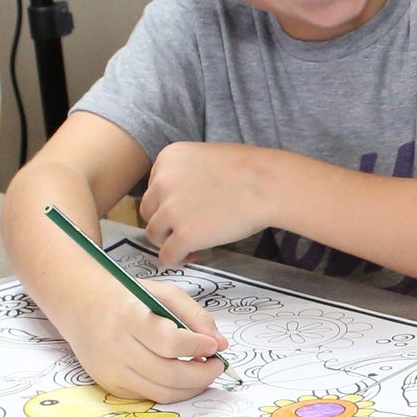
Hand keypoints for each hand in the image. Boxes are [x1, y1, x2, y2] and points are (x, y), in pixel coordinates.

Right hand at [67, 279, 229, 402]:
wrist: (82, 307)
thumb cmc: (127, 298)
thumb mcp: (164, 294)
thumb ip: (196, 316)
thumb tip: (221, 344)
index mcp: (128, 317)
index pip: (170, 342)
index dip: (198, 347)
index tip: (214, 345)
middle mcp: (116, 347)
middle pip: (169, 374)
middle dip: (203, 374)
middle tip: (217, 365)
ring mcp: (111, 370)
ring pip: (161, 392)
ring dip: (192, 388)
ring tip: (203, 372)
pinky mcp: (110, 386)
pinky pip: (149, 397)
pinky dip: (172, 391)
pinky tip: (181, 377)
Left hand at [140, 143, 270, 266]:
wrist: (268, 185)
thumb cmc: (250, 171)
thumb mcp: (207, 158)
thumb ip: (187, 173)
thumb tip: (184, 200)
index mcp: (167, 158)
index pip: (154, 187)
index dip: (169, 202)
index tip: (188, 210)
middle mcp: (162, 181)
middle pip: (149, 211)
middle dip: (165, 222)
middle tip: (187, 228)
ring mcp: (171, 210)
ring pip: (154, 234)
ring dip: (169, 241)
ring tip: (189, 244)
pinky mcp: (184, 235)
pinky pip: (168, 255)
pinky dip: (176, 258)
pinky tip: (190, 255)